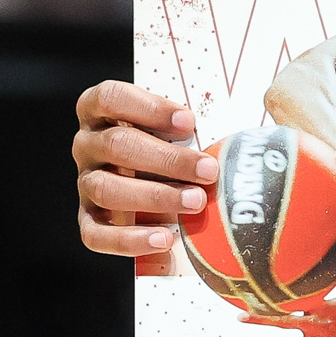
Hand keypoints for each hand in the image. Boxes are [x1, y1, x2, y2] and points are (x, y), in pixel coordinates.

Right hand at [72, 80, 215, 256]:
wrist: (158, 186)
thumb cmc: (173, 143)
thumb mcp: (182, 126)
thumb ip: (199, 118)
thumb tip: (250, 123)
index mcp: (100, 110)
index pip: (111, 97)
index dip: (148, 107)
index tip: (189, 122)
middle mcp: (87, 144)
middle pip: (117, 145)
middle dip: (167, 159)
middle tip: (208, 171)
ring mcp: (85, 182)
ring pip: (107, 188)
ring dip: (155, 196)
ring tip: (195, 203)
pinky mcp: (88, 218)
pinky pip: (96, 234)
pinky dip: (130, 239)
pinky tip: (165, 239)